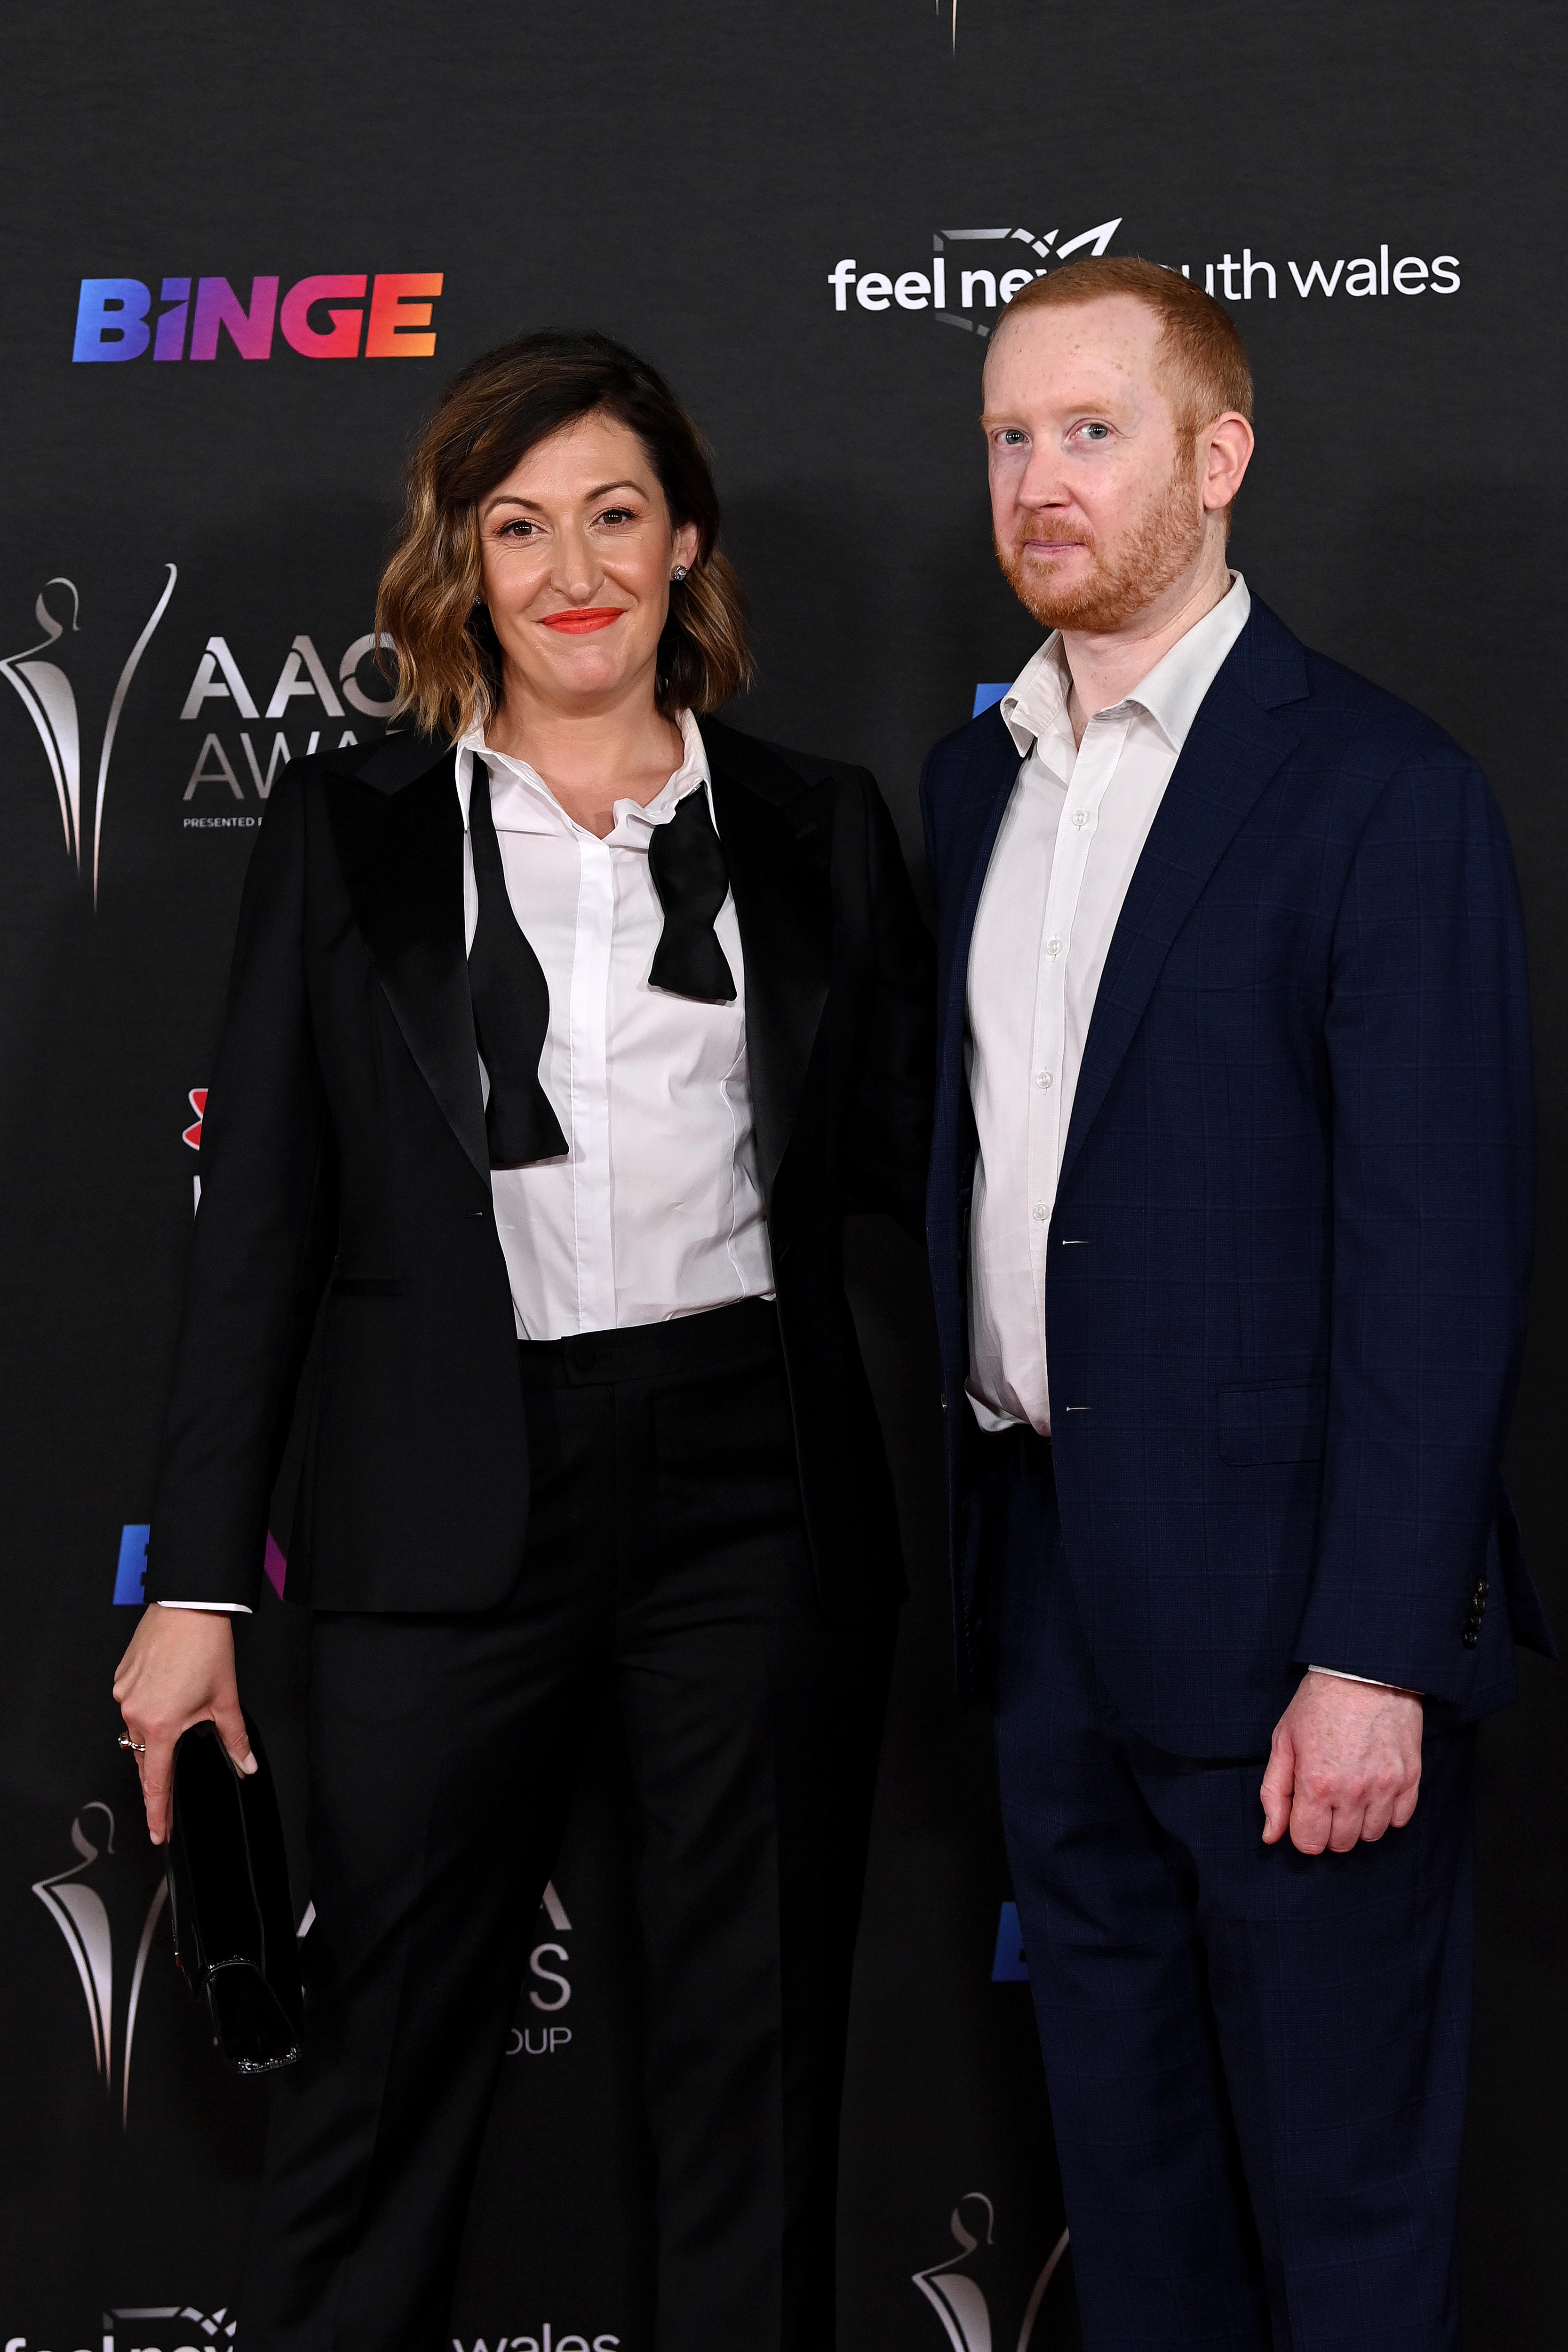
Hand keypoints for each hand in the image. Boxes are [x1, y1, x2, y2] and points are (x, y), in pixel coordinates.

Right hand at [112, 1605, 253, 1845]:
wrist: (189, 1607)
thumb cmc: (207, 1647)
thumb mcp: (226, 1699)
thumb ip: (234, 1739)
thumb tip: (246, 1765)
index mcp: (160, 1725)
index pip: (156, 1782)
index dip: (158, 1811)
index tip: (159, 1832)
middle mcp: (135, 1712)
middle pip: (143, 1757)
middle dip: (156, 1773)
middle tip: (169, 1788)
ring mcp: (124, 1694)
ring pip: (135, 1729)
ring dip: (153, 1733)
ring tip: (178, 1715)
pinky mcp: (121, 1678)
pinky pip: (131, 1704)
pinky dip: (147, 1707)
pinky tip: (165, 1692)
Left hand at [1260, 1670, 1422, 1854]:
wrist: (1363, 1672)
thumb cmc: (1319, 1703)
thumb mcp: (1283, 1741)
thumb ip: (1274, 1792)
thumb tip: (1271, 1835)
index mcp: (1317, 1783)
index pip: (1309, 1842)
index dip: (1302, 1833)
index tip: (1304, 1816)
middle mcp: (1353, 1791)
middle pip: (1340, 1844)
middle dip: (1328, 1829)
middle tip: (1326, 1802)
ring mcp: (1385, 1786)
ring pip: (1371, 1836)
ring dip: (1357, 1823)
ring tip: (1350, 1794)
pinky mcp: (1410, 1778)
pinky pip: (1400, 1820)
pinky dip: (1386, 1813)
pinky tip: (1374, 1791)